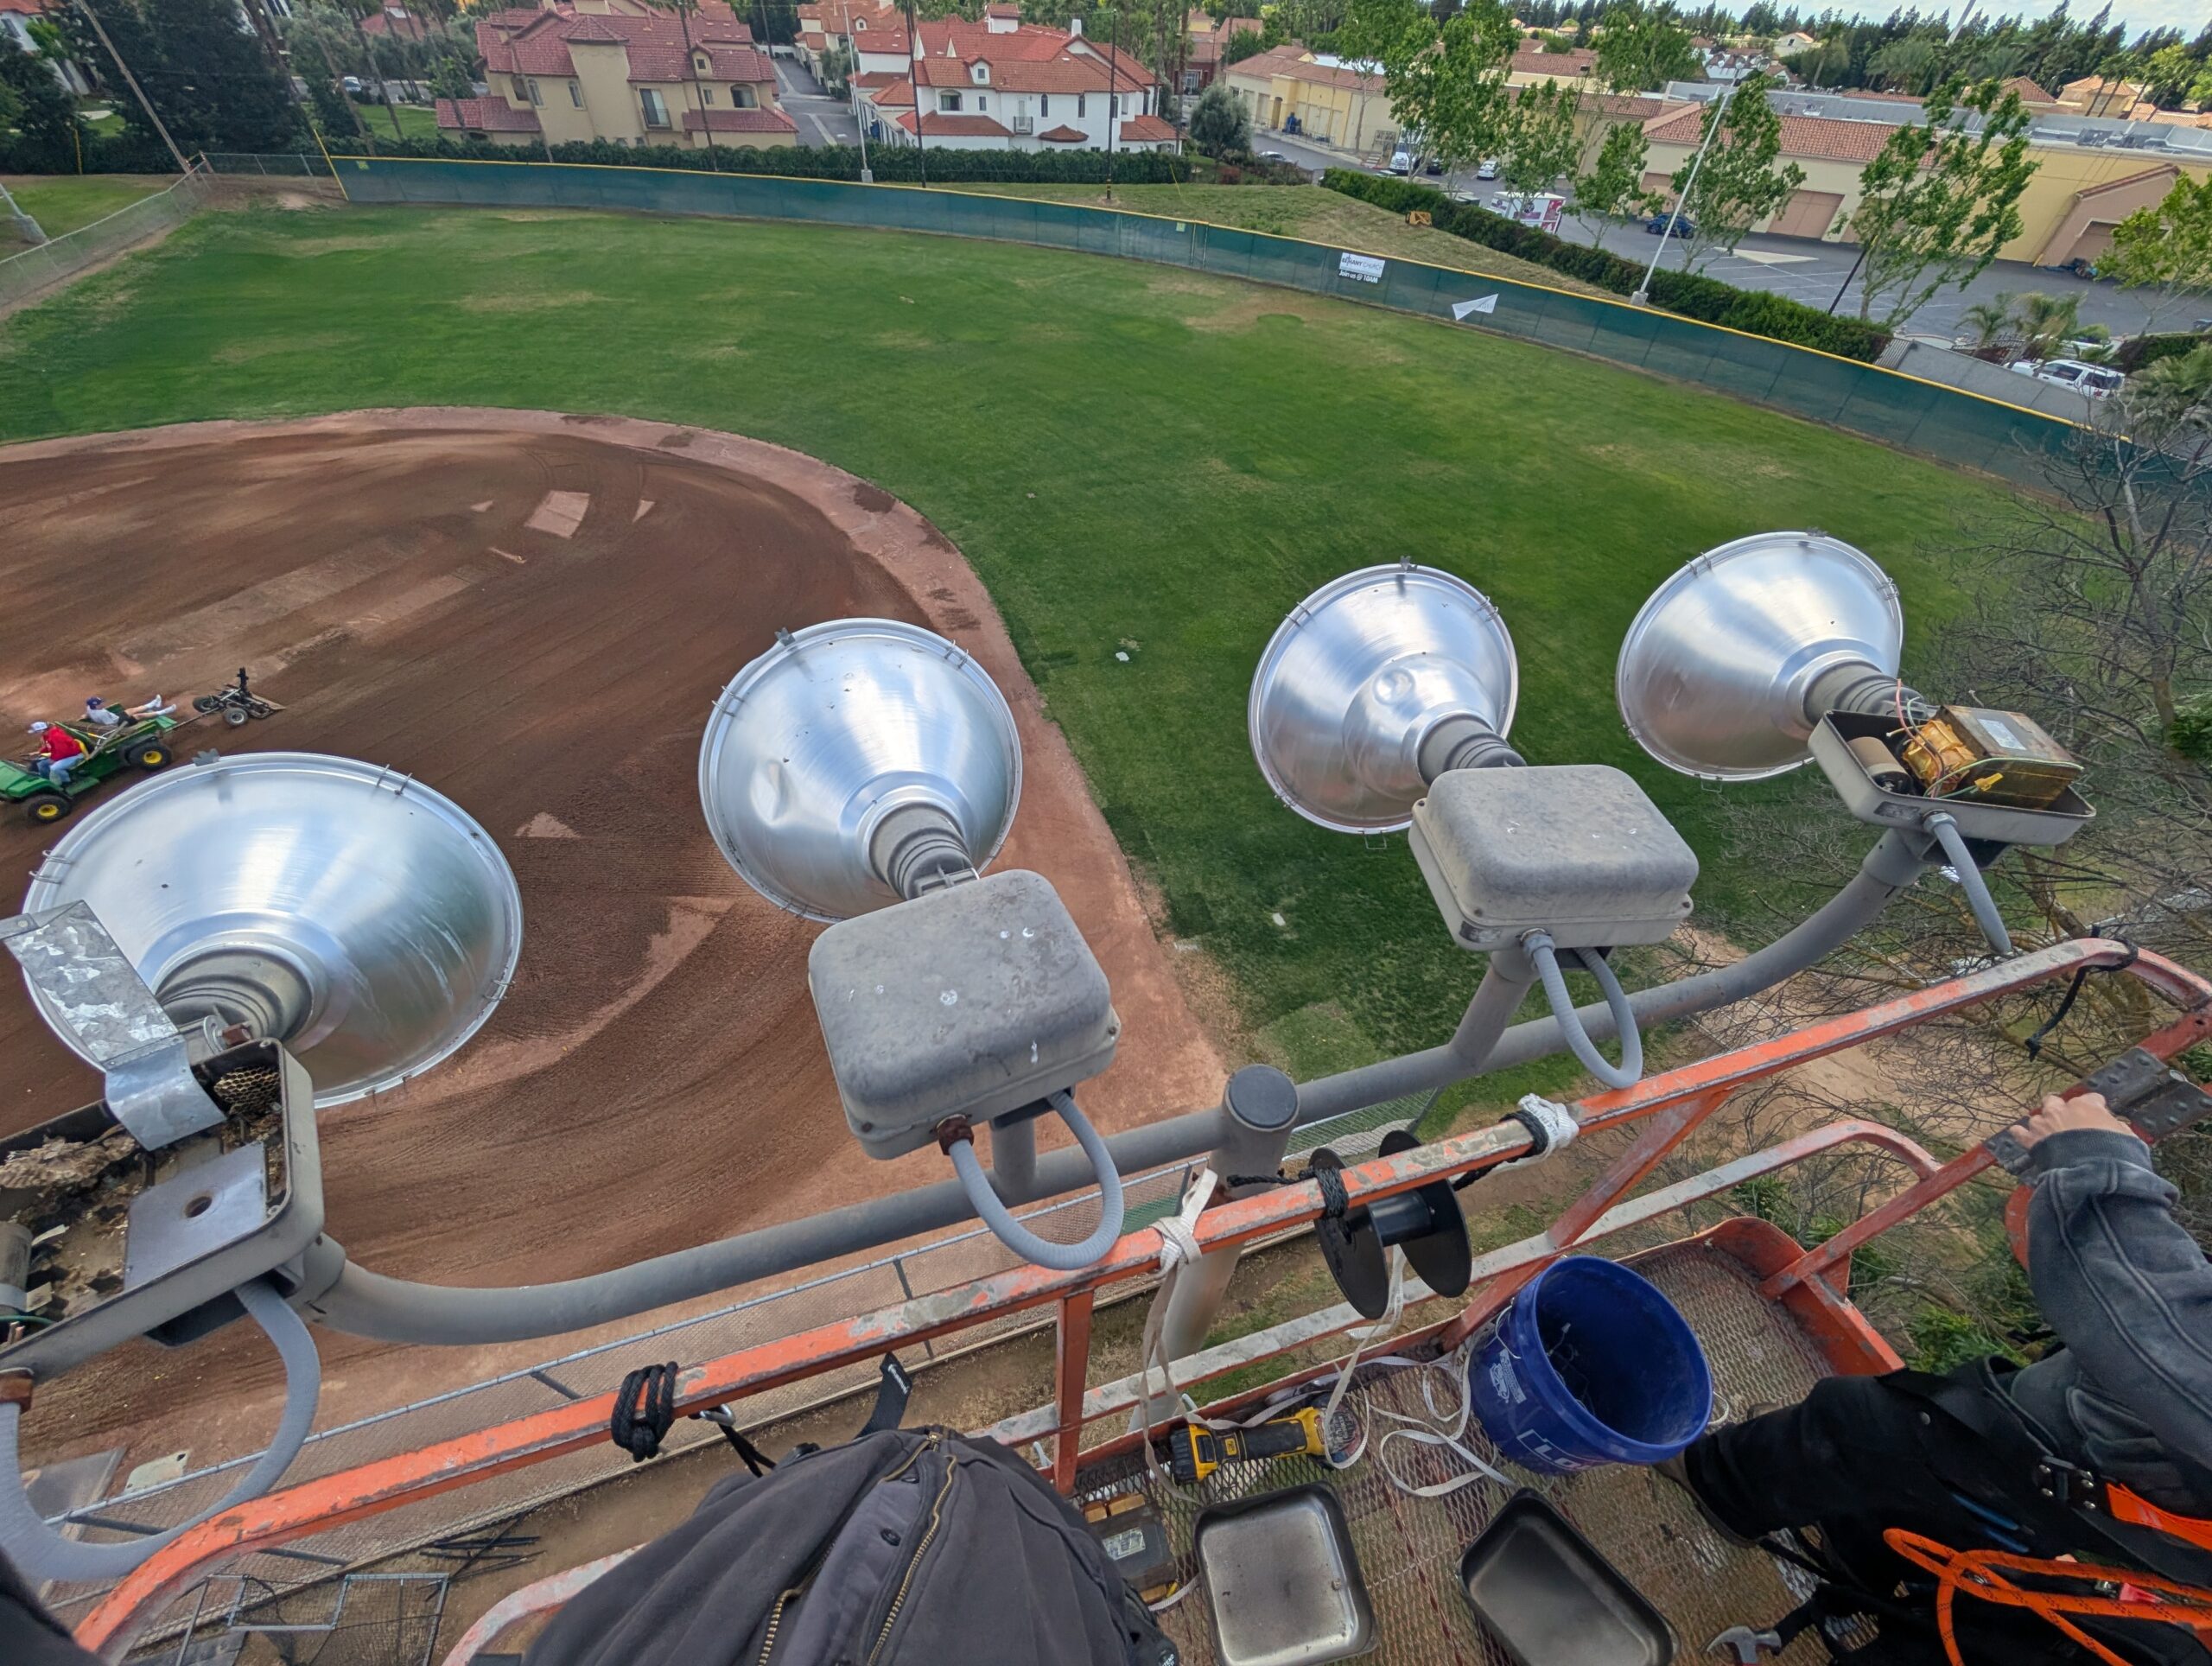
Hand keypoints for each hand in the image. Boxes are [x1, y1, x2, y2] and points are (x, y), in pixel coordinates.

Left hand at [2009, 1093, 2131, 1149]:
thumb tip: (2114, 1126)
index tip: (2099, 1112)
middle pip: (2055, 1102)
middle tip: (2068, 1120)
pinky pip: (2020, 1133)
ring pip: (2038, 1117)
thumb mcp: (2127, 1137)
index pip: (2091, 1099)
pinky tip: (2018, 1132)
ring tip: (2049, 1132)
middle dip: (2061, 1108)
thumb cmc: (2115, 1153)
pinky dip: (2020, 1133)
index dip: (2096, 1106)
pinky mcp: (2032, 1141)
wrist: (2093, 1172)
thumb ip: (2116, 1127)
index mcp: (2086, 1106)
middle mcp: (2061, 1110)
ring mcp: (2044, 1124)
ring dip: (2043, 1123)